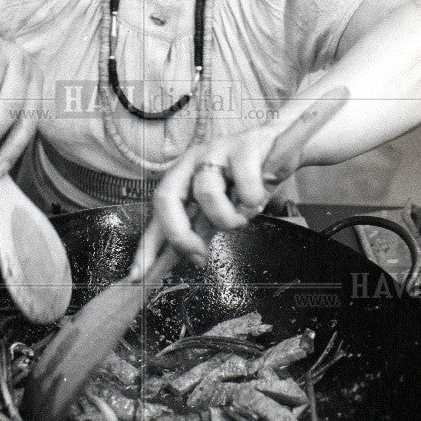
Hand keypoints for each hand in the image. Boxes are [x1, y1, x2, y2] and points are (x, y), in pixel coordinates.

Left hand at [131, 88, 349, 274]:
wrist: (283, 146)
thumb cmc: (246, 178)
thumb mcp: (220, 206)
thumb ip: (199, 229)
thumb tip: (182, 260)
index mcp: (182, 177)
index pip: (157, 212)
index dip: (146, 244)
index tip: (137, 274)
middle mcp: (192, 162)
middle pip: (167, 197)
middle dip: (179, 234)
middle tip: (197, 256)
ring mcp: (215, 151)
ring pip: (206, 193)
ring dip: (228, 218)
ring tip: (243, 217)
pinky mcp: (244, 147)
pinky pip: (244, 186)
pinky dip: (253, 199)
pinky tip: (259, 196)